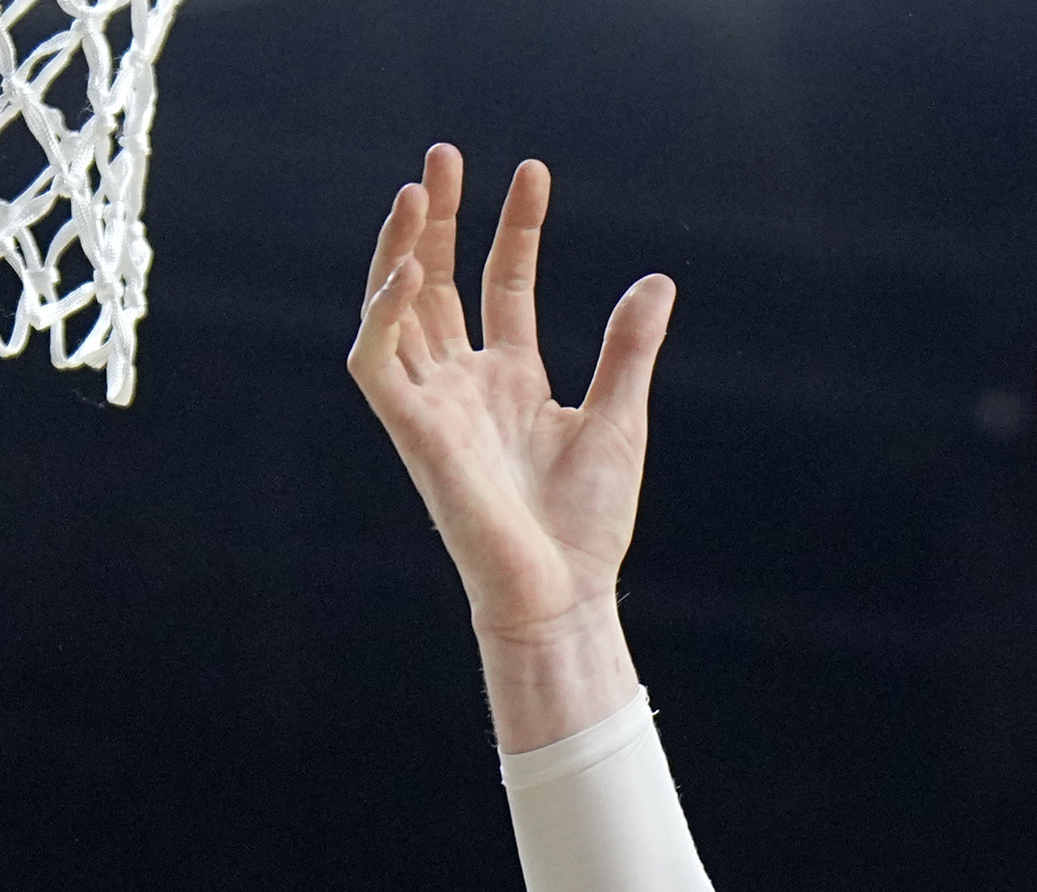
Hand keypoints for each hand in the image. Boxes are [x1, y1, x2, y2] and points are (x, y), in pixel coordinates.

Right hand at [346, 147, 674, 645]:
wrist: (566, 593)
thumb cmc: (589, 524)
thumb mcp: (619, 418)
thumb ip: (629, 349)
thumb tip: (658, 281)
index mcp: (512, 380)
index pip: (503, 284)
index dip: (515, 227)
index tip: (531, 171)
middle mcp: (465, 385)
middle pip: (441, 283)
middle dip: (441, 219)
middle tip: (443, 154)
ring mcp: (434, 406)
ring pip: (398, 310)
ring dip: (401, 249)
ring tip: (418, 191)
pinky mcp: (411, 432)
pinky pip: (378, 361)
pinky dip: (384, 315)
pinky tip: (408, 271)